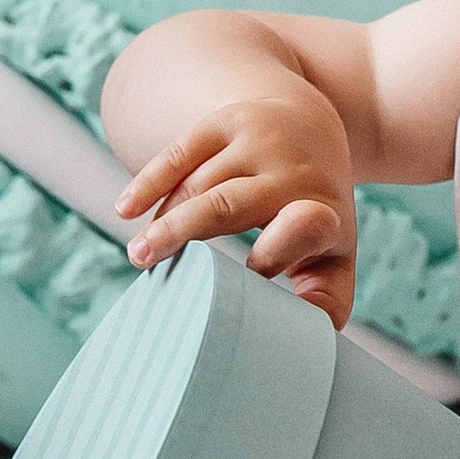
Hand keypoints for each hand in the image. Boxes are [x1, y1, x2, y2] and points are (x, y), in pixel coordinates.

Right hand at [116, 88, 358, 325]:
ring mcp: (259, 141)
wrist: (314, 132)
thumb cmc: (314, 214)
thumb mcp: (333, 255)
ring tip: (140, 254)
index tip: (248, 274)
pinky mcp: (228, 122)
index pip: (305, 227)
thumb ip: (327, 300)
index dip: (275, 251)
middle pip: (228, 204)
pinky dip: (150, 181)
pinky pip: (181, 152)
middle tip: (143, 264)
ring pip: (198, 184)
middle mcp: (293, 171)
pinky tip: (126, 209)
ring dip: (163, 220)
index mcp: (324, 210)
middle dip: (181, 233)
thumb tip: (309, 336)